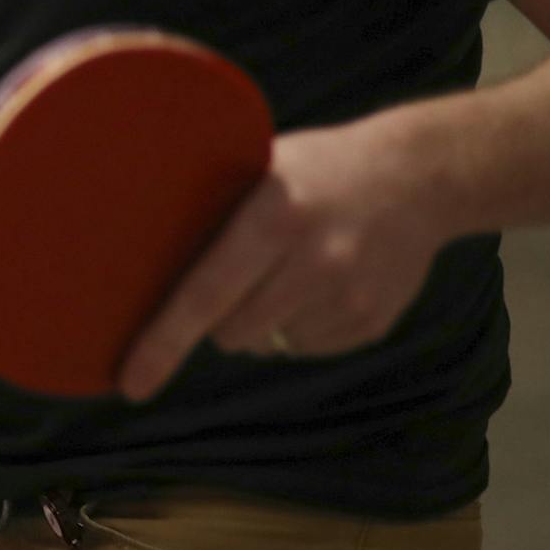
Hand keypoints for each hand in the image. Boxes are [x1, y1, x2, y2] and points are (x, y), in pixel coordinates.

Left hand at [117, 115, 452, 400]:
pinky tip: (314, 284)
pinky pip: (304, 348)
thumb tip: (139, 254)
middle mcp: (314, 261)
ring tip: (280, 270)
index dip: (162, 342)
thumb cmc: (317, 168)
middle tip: (228, 279)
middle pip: (231, 330)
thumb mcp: (261, 166)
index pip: (204, 293)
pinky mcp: (373, 323)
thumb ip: (214, 209)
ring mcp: (349, 297)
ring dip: (257, 323)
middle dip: (214, 319)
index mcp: (275, 215)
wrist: (418, 177)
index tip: (131, 383)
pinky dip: (295, 327)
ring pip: (267, 344)